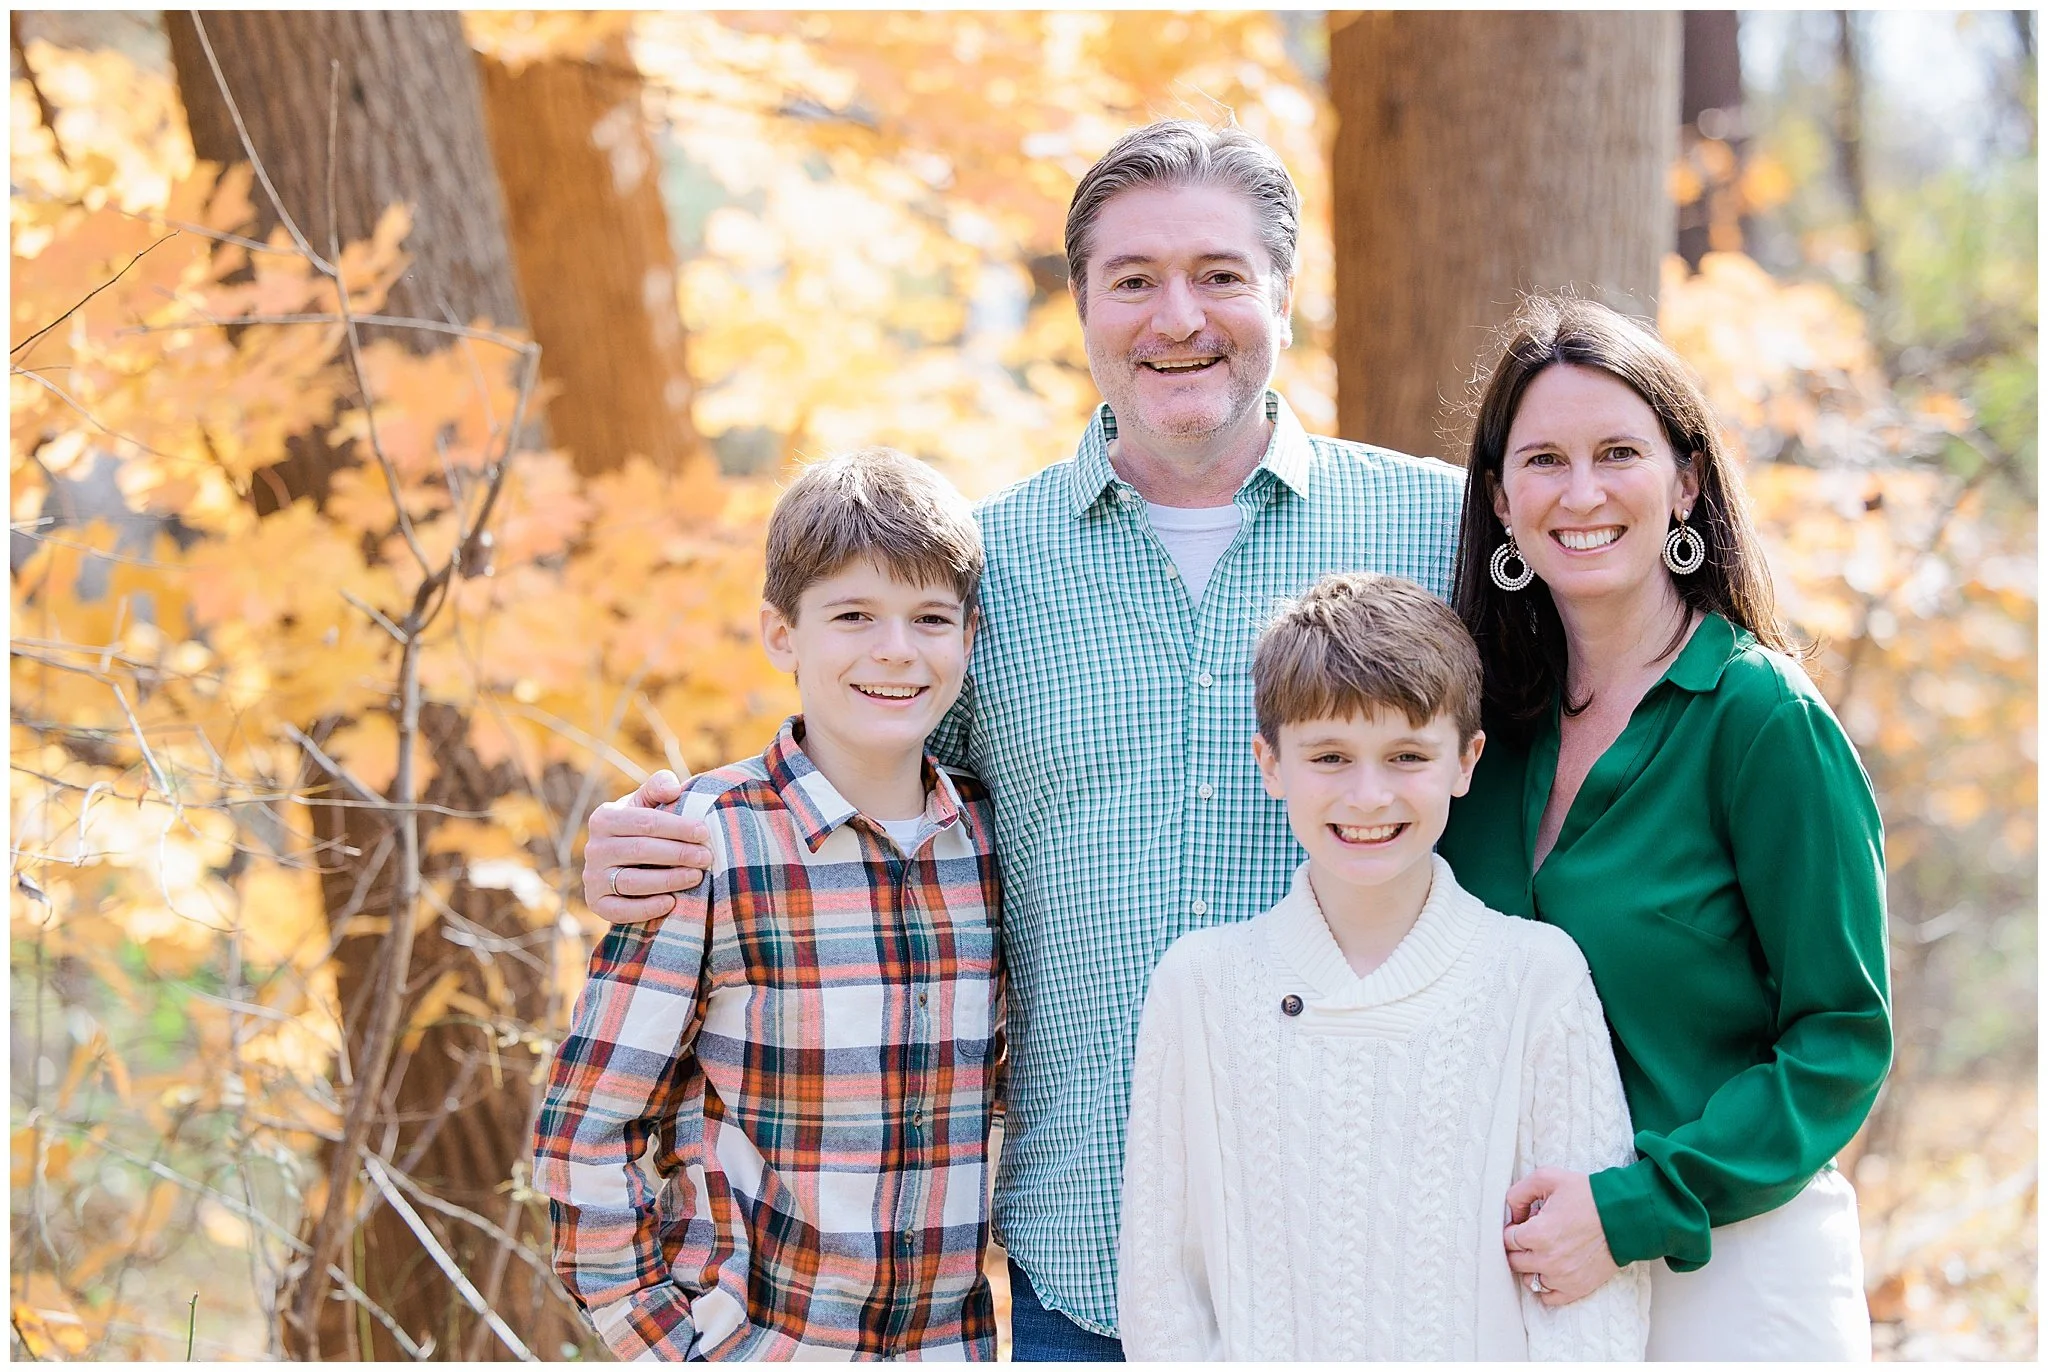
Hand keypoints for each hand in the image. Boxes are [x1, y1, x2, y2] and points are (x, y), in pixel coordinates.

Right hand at [582, 770, 713, 923]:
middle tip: (706, 857)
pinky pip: (620, 910)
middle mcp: (594, 848)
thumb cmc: (642, 828)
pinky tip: (671, 903)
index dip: (677, 827)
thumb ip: (658, 787)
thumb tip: (673, 788)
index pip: (645, 822)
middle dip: (678, 853)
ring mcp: (592, 877)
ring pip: (632, 881)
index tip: (704, 833)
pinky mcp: (596, 903)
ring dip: (668, 880)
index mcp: (604, 818)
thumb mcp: (647, 803)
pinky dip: (646, 908)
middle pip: (640, 850)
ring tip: (696, 877)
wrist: (623, 863)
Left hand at [1502, 1168, 1620, 1307]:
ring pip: (1529, 1279)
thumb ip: (1519, 1192)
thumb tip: (1512, 1214)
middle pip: (1514, 1260)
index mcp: (1537, 1234)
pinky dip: (1546, 1286)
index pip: (1506, 1239)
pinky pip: (1548, 1297)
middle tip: (1531, 1236)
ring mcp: (1562, 1277)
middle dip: (1518, 1247)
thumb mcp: (1548, 1178)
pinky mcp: (1576, 1288)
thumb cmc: (1588, 1195)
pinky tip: (1551, 1271)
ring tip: (1543, 1252)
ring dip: (1530, 1267)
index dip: (1512, 1229)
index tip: (1521, 1224)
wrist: (1624, 1216)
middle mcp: (1547, 1260)